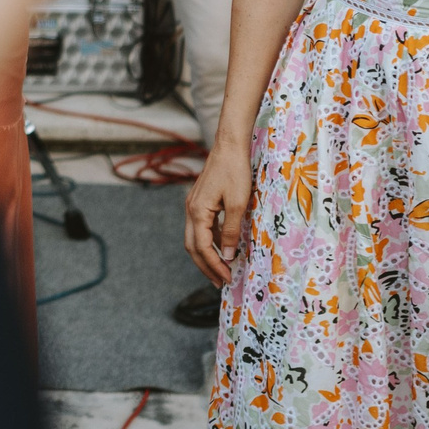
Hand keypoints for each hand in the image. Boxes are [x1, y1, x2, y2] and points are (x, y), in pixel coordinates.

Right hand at [182, 134, 251, 286]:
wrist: (229, 146)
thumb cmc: (235, 172)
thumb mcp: (237, 204)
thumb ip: (231, 231)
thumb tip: (227, 255)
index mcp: (197, 212)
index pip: (202, 248)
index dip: (213, 266)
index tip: (227, 279)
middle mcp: (190, 210)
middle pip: (192, 246)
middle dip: (205, 267)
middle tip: (220, 282)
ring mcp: (193, 205)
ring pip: (194, 238)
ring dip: (206, 255)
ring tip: (221, 270)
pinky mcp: (200, 201)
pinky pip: (201, 227)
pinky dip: (210, 241)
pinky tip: (223, 247)